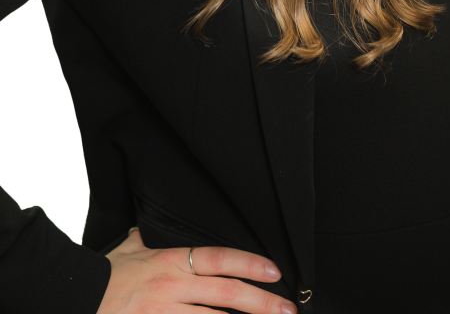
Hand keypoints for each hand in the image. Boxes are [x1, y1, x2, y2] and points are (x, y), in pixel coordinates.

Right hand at [96, 226, 295, 313]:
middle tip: (288, 310)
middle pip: (227, 294)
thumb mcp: (126, 252)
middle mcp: (172, 289)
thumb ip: (142, 241)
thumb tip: (146, 229)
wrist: (75, 300)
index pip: (219, 258)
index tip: (275, 272)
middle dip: (262, 303)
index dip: (250, 264)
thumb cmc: (103, 279)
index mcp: (170, 263)